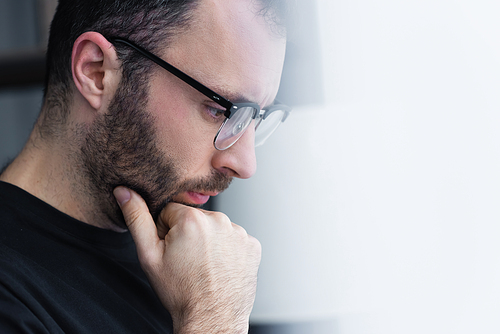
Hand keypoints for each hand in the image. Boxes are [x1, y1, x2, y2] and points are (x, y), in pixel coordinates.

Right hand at [113, 187, 260, 333]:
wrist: (211, 318)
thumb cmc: (180, 291)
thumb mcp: (149, 255)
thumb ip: (137, 218)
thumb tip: (125, 192)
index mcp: (192, 219)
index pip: (171, 211)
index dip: (166, 231)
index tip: (171, 250)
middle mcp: (220, 220)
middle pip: (195, 218)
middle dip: (188, 233)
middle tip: (187, 260)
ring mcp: (239, 233)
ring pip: (215, 228)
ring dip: (209, 240)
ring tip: (204, 265)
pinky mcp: (252, 245)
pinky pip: (234, 239)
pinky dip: (227, 249)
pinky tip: (220, 266)